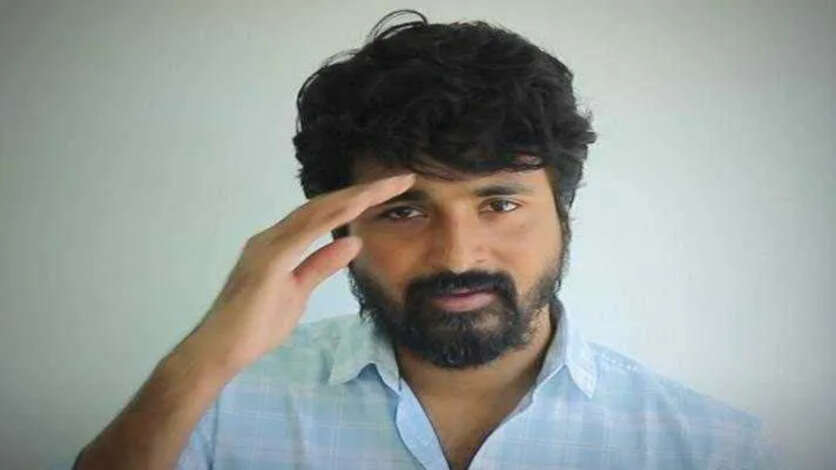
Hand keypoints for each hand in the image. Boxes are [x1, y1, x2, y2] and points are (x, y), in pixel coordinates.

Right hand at [184, 173, 414, 371]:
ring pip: (318, 211)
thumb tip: (352, 243)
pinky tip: (357, 206)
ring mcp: (269, 245)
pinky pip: (306, 232)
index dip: (356, 201)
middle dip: (364, 191)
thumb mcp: (299, 293)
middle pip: (324, 205)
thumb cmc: (253, 326)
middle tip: (401, 178)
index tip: (389, 192)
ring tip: (389, 186)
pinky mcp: (269, 261)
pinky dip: (333, 216)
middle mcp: (273, 237)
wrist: (220, 349)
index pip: (324, 215)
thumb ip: (321, 266)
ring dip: (355, 197)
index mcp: (280, 244)